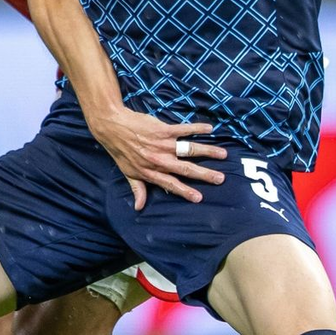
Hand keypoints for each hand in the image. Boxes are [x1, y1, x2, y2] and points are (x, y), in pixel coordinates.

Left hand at [86, 106, 226, 210]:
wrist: (112, 127)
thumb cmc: (120, 151)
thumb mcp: (127, 173)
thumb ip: (137, 189)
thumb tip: (139, 207)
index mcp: (151, 172)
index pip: (171, 184)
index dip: (185, 191)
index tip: (199, 198)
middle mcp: (159, 160)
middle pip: (186, 169)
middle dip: (205, 174)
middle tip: (220, 178)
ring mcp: (163, 144)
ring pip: (189, 149)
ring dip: (207, 151)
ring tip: (223, 154)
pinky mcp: (164, 130)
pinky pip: (184, 129)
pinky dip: (197, 128)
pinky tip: (209, 129)